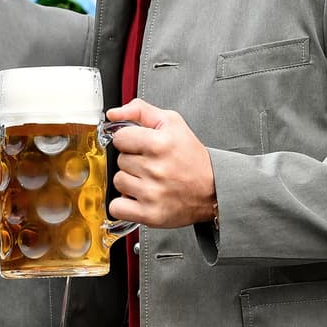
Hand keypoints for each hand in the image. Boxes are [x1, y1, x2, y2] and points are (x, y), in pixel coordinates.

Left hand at [107, 99, 217, 230]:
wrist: (213, 189)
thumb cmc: (192, 158)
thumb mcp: (171, 124)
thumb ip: (140, 112)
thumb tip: (113, 114)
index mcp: (159, 144)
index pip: (119, 138)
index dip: (129, 141)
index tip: (141, 146)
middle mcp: (155, 169)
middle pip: (120, 160)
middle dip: (132, 161)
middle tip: (151, 164)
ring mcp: (152, 193)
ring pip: (118, 182)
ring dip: (129, 182)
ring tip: (149, 181)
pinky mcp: (150, 214)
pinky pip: (117, 208)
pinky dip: (124, 205)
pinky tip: (139, 198)